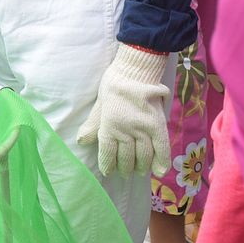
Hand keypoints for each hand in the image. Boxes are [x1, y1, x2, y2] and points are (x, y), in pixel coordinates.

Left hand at [76, 43, 171, 176]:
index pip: (108, 153)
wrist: (135, 70)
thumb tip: (82, 141)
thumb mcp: (99, 105)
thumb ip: (93, 125)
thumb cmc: (114, 85)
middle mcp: (125, 130)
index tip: (109, 172)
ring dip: (142, 166)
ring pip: (144, 155)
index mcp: (109, 126)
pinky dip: (161, 160)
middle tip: (126, 173)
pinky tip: (159, 171)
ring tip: (140, 170)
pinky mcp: (157, 124)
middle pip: (127, 157)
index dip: (108, 165)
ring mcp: (142, 128)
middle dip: (125, 168)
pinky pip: (161, 147)